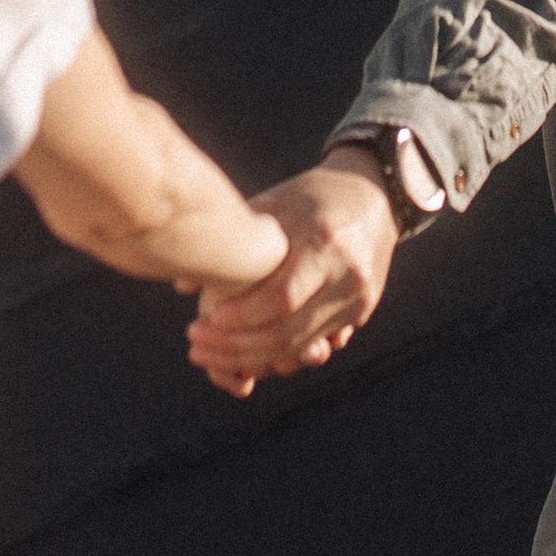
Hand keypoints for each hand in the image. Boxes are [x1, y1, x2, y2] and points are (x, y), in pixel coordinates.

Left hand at [186, 161, 399, 398]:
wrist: (374, 197)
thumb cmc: (311, 197)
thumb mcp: (273, 203)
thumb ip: (234, 239)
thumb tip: (181, 283)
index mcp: (326, 241)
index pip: (281, 297)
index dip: (240, 318)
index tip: (203, 323)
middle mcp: (349, 274)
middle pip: (289, 329)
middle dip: (237, 347)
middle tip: (195, 347)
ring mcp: (359, 298)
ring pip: (301, 346)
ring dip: (252, 358)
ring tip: (210, 355)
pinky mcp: (361, 313)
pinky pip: (315, 344)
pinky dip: (278, 355)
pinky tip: (244, 355)